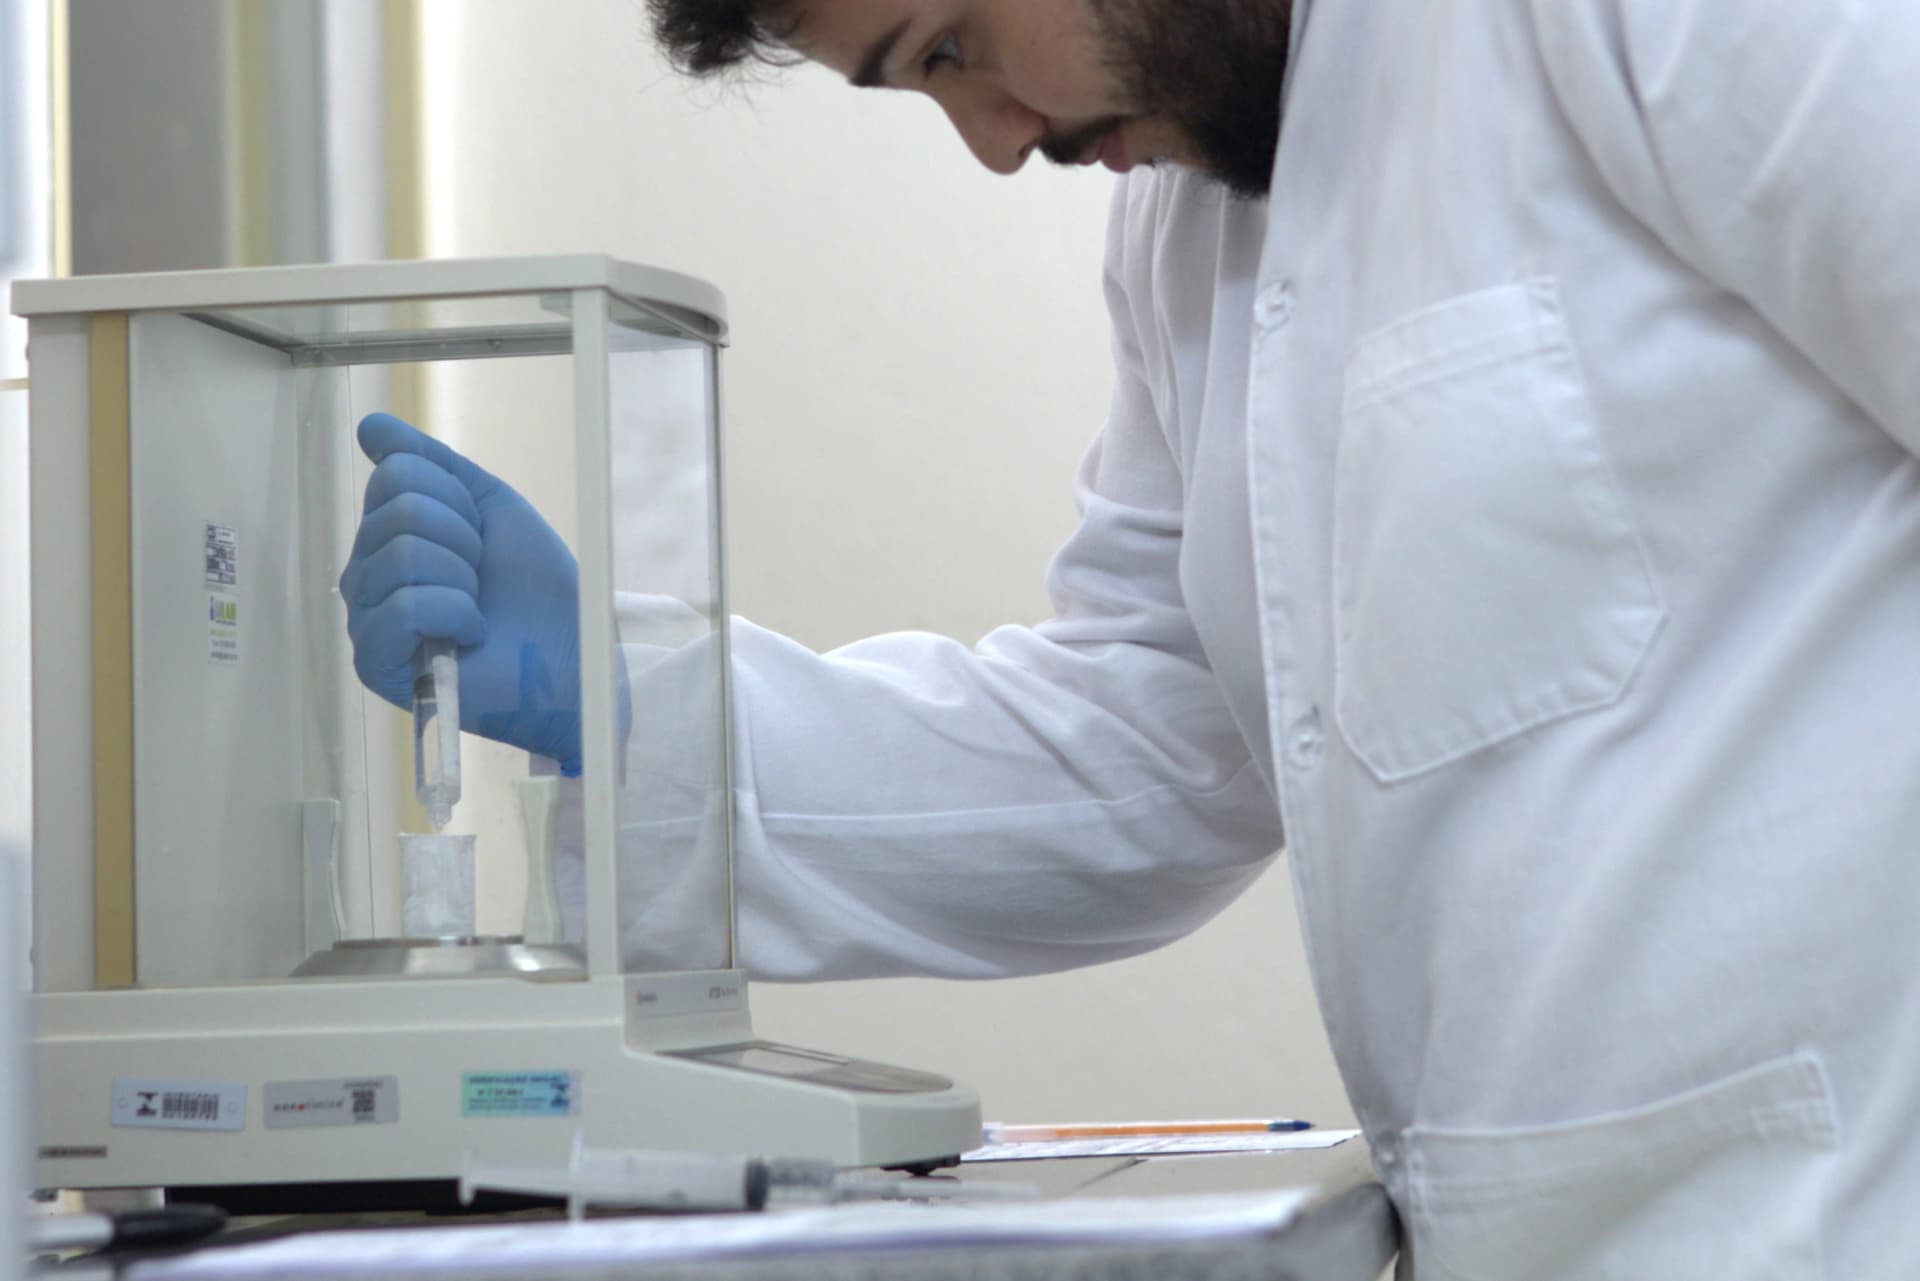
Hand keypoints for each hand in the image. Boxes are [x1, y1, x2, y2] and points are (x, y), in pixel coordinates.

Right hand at [339, 413, 586, 774]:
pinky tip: (468, 635)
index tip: (482, 536)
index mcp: (388, 534)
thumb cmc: (534, 589)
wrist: (568, 655)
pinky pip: (401, 607)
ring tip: (477, 610)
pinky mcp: (375, 664)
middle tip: (482, 578)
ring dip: (463, 580)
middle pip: (398, 510)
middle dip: (463, 539)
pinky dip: (454, 615)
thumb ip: (431, 464)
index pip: (397, 473)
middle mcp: (366, 574)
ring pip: (402, 554)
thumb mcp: (490, 506)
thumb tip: (371, 427)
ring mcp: (365, 619)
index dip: (458, 499)